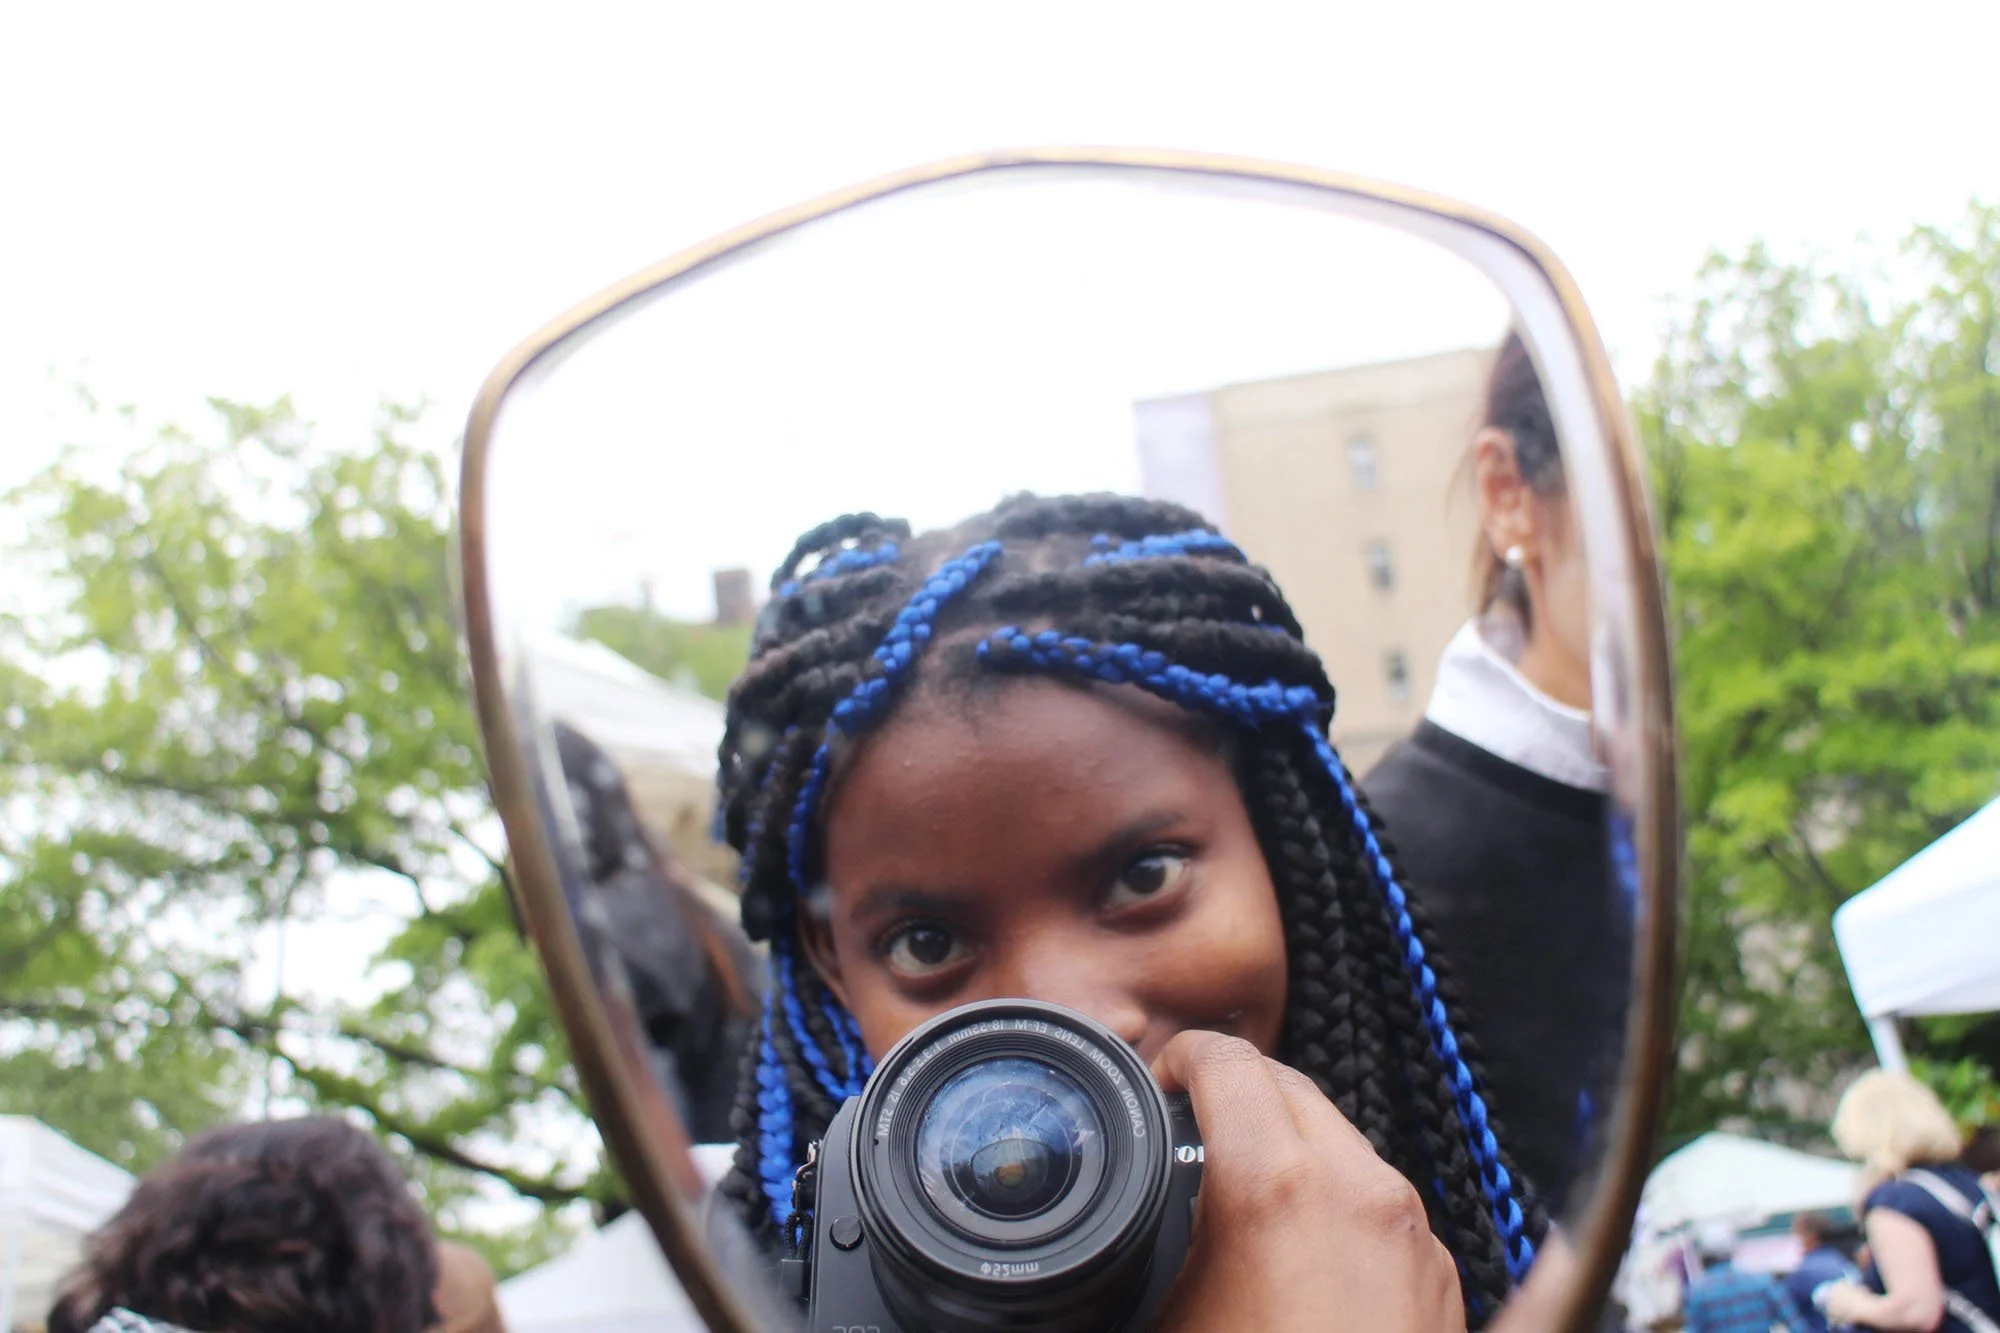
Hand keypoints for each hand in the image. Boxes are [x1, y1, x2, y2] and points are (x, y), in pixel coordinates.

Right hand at [1150, 1030, 1466, 1332]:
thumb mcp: (1167, 1319)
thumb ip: (1138, 1257)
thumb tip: (1097, 1255)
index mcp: (1278, 1187)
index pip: (1227, 1063)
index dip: (1180, 1059)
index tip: (1160, 1080)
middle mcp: (1359, 1190)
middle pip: (1289, 1086)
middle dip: (1234, 1094)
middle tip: (1187, 1129)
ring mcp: (1411, 1230)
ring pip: (1342, 1140)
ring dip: (1290, 1146)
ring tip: (1241, 1198)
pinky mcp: (1441, 1273)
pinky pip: (1382, 1199)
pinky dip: (1337, 1200)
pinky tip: (1298, 1251)